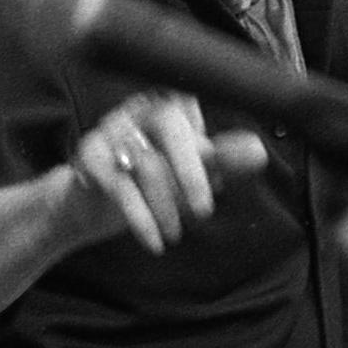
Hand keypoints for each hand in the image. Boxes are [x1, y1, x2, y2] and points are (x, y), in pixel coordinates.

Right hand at [64, 92, 268, 255]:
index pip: (192, 107)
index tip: (217, 172)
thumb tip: (258, 151)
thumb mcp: (190, 173)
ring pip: (146, 162)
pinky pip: (119, 186)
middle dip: (191, 172)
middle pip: (169, 124)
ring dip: (166, 207)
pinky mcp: (88, 156)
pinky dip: (140, 219)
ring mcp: (109, 129)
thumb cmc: (149, 183)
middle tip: (203, 212)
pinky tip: (154, 242)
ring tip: (175, 235)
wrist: (89, 205)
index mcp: (166, 105)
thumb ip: (223, 160)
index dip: (205, 139)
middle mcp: (137, 109)